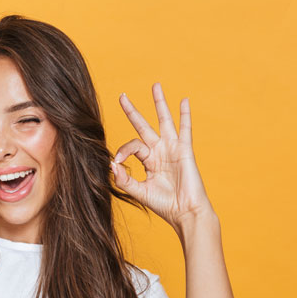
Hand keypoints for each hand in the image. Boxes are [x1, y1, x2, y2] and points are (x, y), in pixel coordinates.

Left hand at [112, 82, 214, 231]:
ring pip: (164, 121)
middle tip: (122, 96)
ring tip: (155, 85)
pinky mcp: (184, 150)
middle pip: (143, 126)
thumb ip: (124, 179)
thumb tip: (111, 164)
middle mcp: (158, 152)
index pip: (132, 146)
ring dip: (159, 103)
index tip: (118, 162)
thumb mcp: (139, 192)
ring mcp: (172, 148)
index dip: (123, 151)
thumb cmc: (164, 204)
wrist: (185, 212)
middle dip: (132, 111)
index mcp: (147, 161)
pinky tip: (183, 100)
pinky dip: (185, 115)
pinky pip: (185, 129)